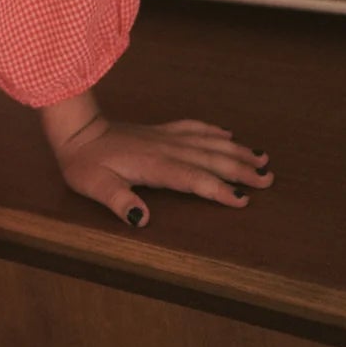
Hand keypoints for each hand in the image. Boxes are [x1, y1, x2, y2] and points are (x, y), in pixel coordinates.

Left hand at [51, 116, 273, 227]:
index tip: (244, 199)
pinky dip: (212, 130)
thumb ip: (118, 201)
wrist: (76, 132)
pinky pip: (192, 128)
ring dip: (234, 149)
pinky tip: (227, 133)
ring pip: (207, 142)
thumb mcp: (95, 187)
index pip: (194, 178)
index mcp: (154, 165)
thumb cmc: (84, 164)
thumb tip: (142, 219)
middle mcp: (166, 148)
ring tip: (261, 156)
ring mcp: (164, 137)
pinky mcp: (159, 131)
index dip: (218, 189)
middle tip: (269, 178)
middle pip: (210, 159)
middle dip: (240, 168)